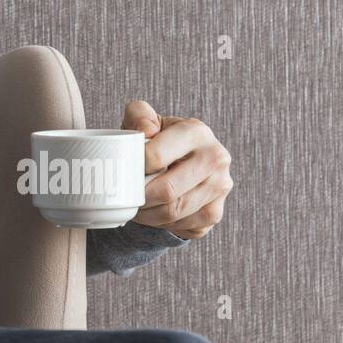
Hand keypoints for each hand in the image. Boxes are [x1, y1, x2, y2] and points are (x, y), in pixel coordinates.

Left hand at [121, 99, 232, 239]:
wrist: (180, 158)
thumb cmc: (155, 138)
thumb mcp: (143, 119)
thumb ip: (139, 115)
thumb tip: (146, 131)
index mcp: (197, 131)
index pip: (156, 157)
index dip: (132, 168)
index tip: (122, 171)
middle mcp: (216, 158)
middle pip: (167, 190)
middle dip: (139, 197)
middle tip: (124, 197)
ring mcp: (220, 187)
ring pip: (175, 212)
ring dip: (148, 215)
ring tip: (134, 206)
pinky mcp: (217, 211)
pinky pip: (185, 226)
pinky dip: (164, 225)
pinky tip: (153, 214)